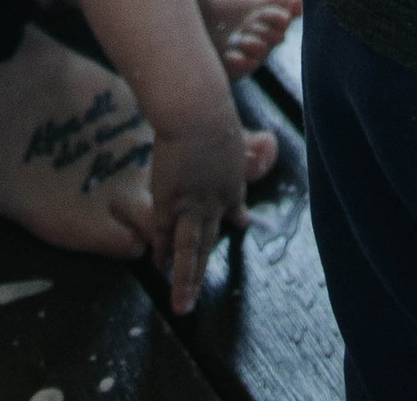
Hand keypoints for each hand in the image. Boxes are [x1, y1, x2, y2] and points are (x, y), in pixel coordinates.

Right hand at [146, 104, 252, 314]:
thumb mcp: (230, 130)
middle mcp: (215, 201)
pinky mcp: (170, 201)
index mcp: (232, 180)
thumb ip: (237, 144)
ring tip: (181, 307)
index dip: (233, 216)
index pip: (232, 205)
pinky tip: (158, 265)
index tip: (238, 223)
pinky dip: (162, 250)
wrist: (197, 113)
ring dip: (186, 280)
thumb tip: (257, 141)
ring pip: (190, 251)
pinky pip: (165, 233)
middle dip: (202, 271)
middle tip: (197, 297)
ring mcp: (193, 204)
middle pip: (209, 242)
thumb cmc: (211, 109)